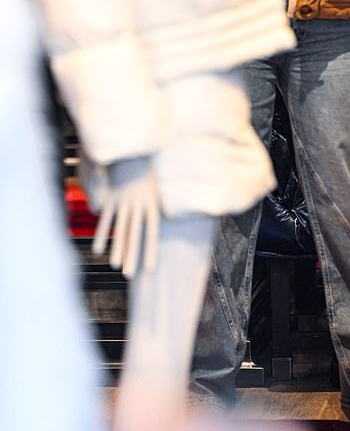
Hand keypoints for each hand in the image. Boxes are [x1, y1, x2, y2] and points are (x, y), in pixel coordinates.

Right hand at [92, 156, 159, 277]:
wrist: (131, 153)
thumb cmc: (147, 172)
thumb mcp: (159, 188)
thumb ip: (164, 204)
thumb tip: (172, 216)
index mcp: (151, 205)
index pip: (152, 233)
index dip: (151, 250)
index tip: (150, 268)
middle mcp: (138, 206)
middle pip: (134, 235)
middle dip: (132, 256)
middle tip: (130, 276)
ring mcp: (123, 203)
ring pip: (119, 230)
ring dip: (117, 249)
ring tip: (115, 266)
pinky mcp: (111, 200)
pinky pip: (105, 220)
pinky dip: (100, 235)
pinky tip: (97, 250)